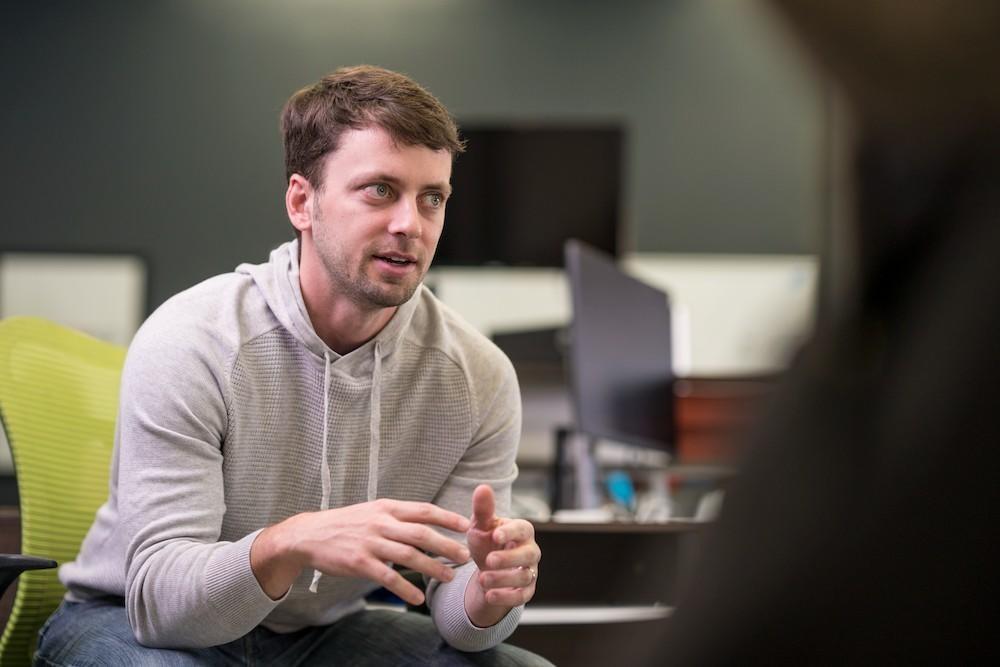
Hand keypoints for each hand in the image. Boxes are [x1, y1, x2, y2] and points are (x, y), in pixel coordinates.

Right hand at [251, 499, 470, 604]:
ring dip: (432, 567)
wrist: (309, 534)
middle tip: (465, 555)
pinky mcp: (359, 563)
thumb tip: (427, 521)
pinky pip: (387, 577)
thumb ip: (397, 516)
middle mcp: (380, 523)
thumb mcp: (372, 511)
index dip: (447, 517)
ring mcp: (370, 542)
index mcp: (387, 507)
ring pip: (408, 555)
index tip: (466, 524)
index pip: (423, 510)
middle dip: (446, 544)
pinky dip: (404, 588)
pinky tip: (417, 598)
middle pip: (421, 533)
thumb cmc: (346, 523)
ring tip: (449, 577)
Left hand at [465, 484, 539, 625]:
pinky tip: (488, 595)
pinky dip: (506, 597)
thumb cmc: (487, 540)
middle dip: (508, 559)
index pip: (522, 529)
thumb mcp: (481, 525)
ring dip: (503, 579)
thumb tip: (482, 487)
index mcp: (522, 531)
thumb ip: (483, 509)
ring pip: (524, 577)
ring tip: (481, 579)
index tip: (494, 535)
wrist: (487, 567)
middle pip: (528, 555)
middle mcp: (531, 551)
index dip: (510, 532)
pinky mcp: (526, 590)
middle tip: (488, 561)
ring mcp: (531, 572)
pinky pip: (521, 596)